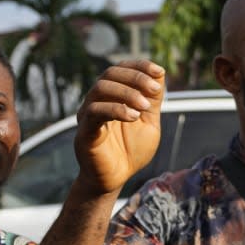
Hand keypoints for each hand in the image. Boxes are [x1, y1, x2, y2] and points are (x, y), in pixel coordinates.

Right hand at [72, 60, 164, 195]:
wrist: (116, 178)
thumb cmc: (131, 151)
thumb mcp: (150, 123)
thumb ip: (153, 101)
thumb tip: (160, 74)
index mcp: (112, 96)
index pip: (121, 69)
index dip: (139, 66)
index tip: (159, 71)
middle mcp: (97, 100)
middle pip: (110, 74)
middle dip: (135, 77)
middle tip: (154, 90)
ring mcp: (88, 114)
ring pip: (100, 88)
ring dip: (127, 93)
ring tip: (144, 107)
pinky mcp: (85, 130)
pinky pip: (95, 111)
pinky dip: (116, 109)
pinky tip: (133, 117)